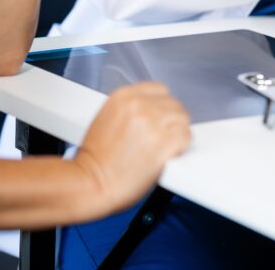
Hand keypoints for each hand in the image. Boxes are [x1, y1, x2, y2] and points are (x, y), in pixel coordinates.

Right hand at [72, 83, 190, 215]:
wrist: (88, 184)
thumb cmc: (94, 160)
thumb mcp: (106, 119)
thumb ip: (131, 110)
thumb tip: (153, 112)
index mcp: (123, 96)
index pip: (159, 90)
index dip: (161, 108)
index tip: (159, 120)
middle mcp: (139, 105)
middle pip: (174, 104)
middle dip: (170, 122)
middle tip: (160, 139)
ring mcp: (153, 122)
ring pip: (183, 119)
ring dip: (177, 134)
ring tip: (162, 148)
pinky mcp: (164, 141)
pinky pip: (186, 137)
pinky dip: (181, 147)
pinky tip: (168, 154)